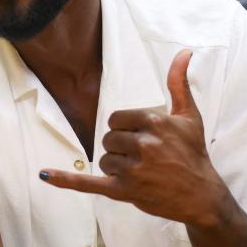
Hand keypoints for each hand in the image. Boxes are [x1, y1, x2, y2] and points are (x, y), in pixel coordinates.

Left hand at [41, 50, 226, 226]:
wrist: (201, 195)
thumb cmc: (194, 153)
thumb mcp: (189, 115)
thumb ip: (179, 83)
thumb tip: (183, 52)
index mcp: (153, 122)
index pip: (116, 119)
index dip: (125, 129)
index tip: (142, 138)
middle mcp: (142, 144)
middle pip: (108, 138)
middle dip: (120, 147)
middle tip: (143, 157)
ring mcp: (132, 169)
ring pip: (104, 159)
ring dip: (116, 165)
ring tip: (140, 172)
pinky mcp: (123, 191)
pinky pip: (88, 183)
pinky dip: (66, 180)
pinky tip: (45, 174)